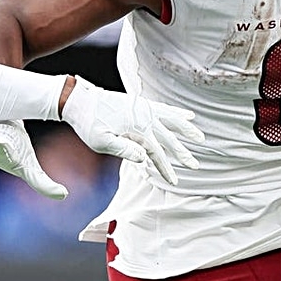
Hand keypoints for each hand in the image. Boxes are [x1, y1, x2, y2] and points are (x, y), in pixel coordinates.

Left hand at [60, 77, 202, 184]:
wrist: (80, 100)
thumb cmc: (88, 123)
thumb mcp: (101, 141)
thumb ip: (123, 149)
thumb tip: (144, 158)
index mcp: (136, 129)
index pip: (155, 153)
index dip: (165, 168)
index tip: (174, 181)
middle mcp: (144, 117)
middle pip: (168, 138)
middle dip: (182, 153)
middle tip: (194, 166)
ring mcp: (144, 109)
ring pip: (172, 121)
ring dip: (186, 130)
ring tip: (200, 138)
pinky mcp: (141, 104)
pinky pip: (164, 109)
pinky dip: (177, 113)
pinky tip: (188, 115)